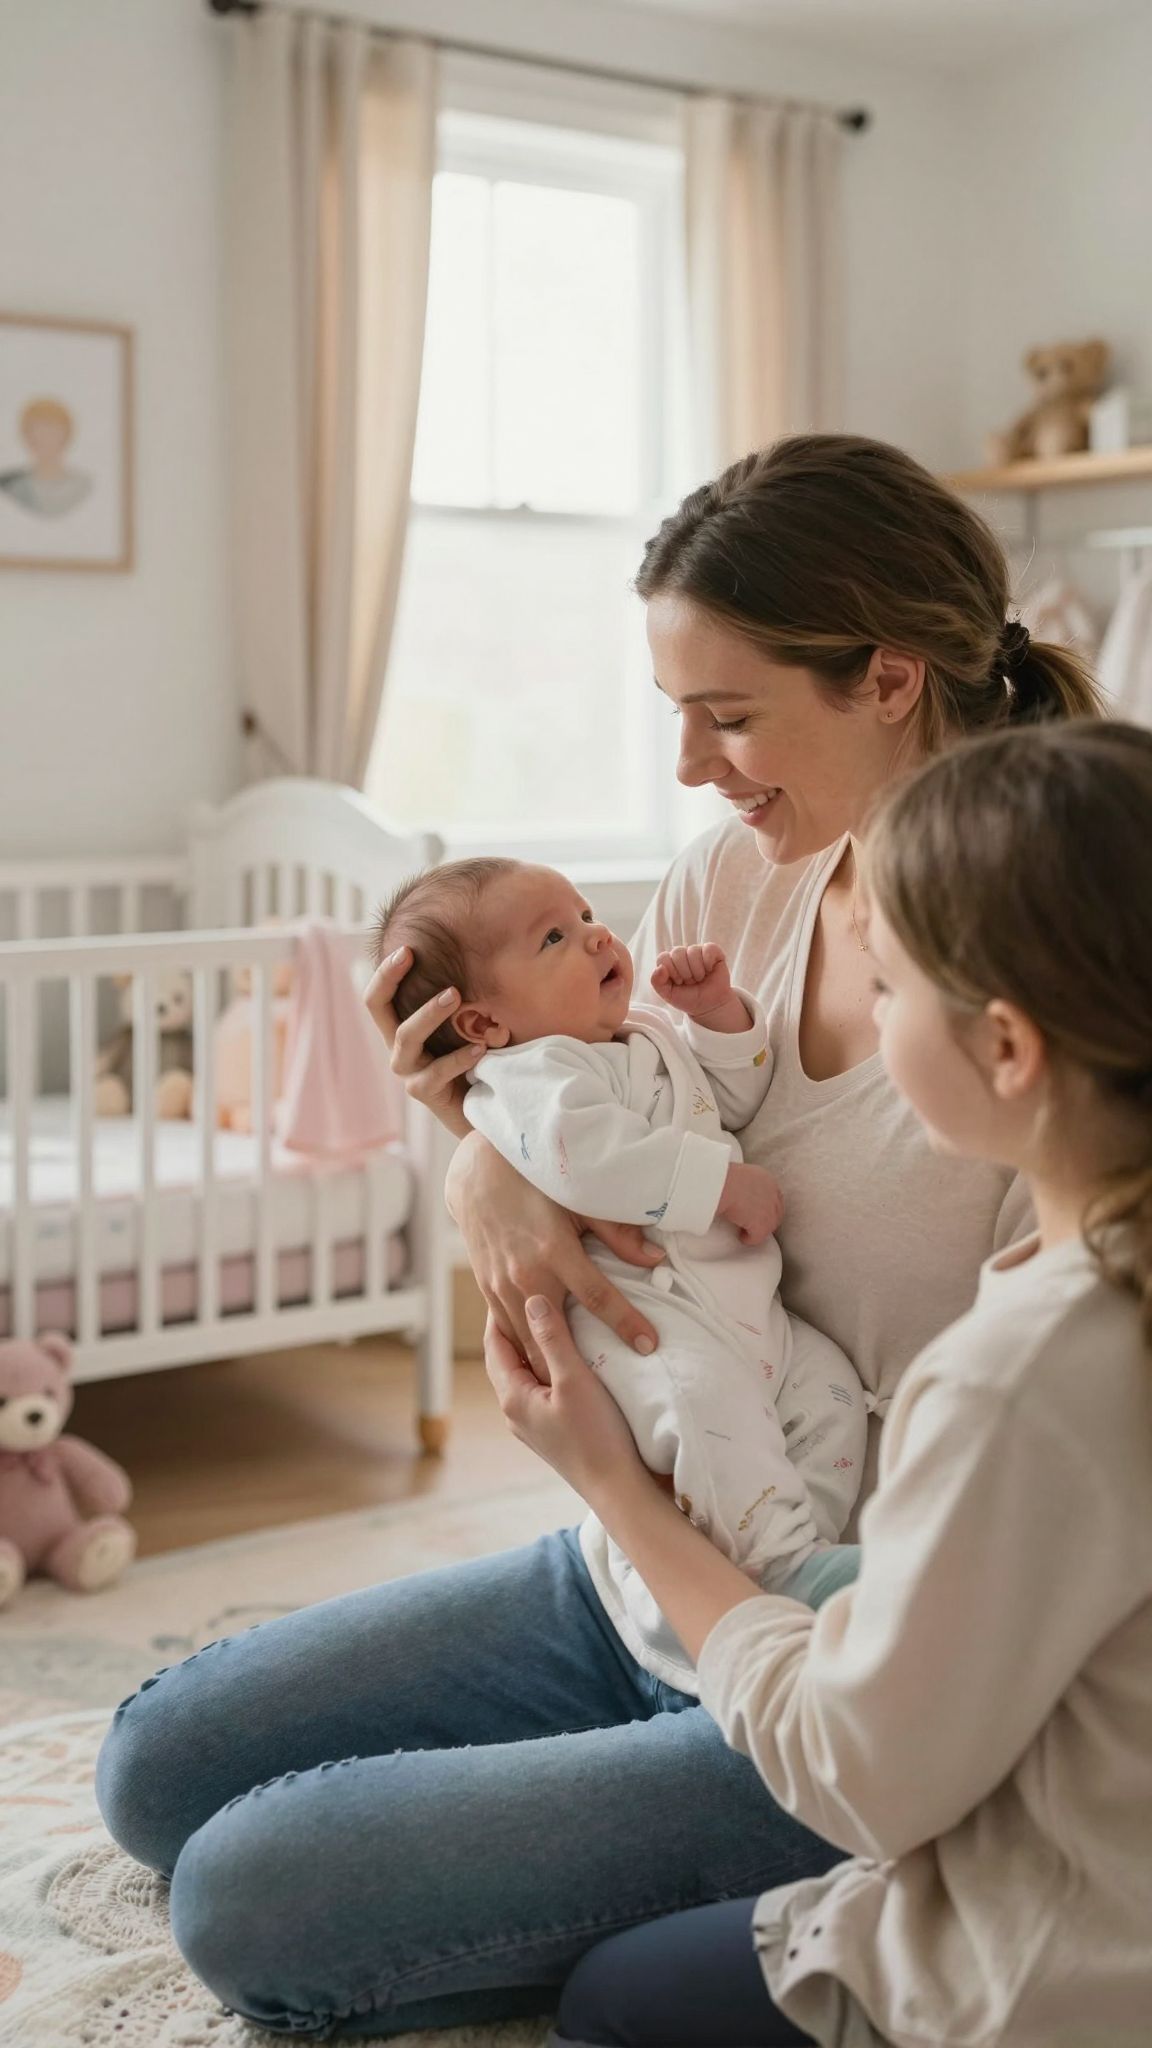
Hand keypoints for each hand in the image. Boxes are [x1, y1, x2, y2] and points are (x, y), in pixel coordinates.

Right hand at [363, 945, 482, 1138]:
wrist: (484, 1113)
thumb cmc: (477, 1064)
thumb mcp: (467, 1028)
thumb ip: (464, 1005)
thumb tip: (483, 959)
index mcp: (404, 1029)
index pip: (380, 996)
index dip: (385, 971)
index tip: (407, 948)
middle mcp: (399, 1048)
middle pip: (377, 1007)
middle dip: (389, 977)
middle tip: (412, 954)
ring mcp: (409, 1071)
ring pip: (406, 1036)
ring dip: (428, 1013)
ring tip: (455, 995)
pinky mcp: (424, 1093)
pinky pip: (436, 1072)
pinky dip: (459, 1058)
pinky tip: (481, 1049)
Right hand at [446, 1135, 661, 1371]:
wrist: (475, 1175)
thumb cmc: (533, 1182)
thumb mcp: (578, 1200)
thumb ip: (617, 1233)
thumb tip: (655, 1259)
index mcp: (554, 1252)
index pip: (597, 1297)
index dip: (625, 1323)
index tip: (649, 1345)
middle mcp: (526, 1276)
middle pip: (555, 1336)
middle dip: (576, 1368)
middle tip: (604, 1395)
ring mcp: (501, 1286)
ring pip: (526, 1342)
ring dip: (545, 1368)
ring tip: (570, 1393)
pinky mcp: (487, 1289)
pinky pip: (505, 1331)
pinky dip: (520, 1353)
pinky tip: (534, 1371)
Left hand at [484, 1300, 648, 1505]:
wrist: (617, 1488)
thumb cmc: (596, 1435)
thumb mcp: (574, 1379)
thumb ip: (553, 1338)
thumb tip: (532, 1299)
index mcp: (512, 1395)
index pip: (495, 1341)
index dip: (501, 1309)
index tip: (510, 1280)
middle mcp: (514, 1411)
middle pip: (505, 1357)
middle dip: (512, 1325)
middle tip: (527, 1293)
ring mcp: (530, 1424)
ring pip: (521, 1373)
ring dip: (529, 1346)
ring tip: (545, 1317)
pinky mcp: (549, 1431)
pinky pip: (536, 1388)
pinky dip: (542, 1366)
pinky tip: (563, 1357)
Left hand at [651, 944, 735, 1021]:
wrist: (709, 1006)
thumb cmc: (688, 998)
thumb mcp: (668, 994)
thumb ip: (657, 982)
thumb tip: (660, 967)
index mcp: (669, 961)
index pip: (663, 957)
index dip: (671, 972)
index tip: (678, 982)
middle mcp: (682, 954)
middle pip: (677, 952)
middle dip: (684, 972)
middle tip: (690, 982)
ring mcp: (698, 951)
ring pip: (693, 951)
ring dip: (697, 971)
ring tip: (699, 978)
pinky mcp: (713, 951)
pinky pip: (709, 948)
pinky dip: (708, 961)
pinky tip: (709, 970)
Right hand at [717, 1162, 784, 1244]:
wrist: (721, 1185)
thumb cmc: (722, 1178)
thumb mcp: (739, 1175)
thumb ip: (745, 1183)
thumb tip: (737, 1190)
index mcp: (766, 1180)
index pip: (774, 1196)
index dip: (766, 1206)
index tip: (758, 1210)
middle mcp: (773, 1195)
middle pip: (776, 1212)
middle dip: (766, 1219)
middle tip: (753, 1224)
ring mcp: (769, 1211)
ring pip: (769, 1226)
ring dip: (758, 1229)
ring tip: (745, 1231)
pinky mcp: (762, 1226)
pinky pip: (757, 1237)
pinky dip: (749, 1239)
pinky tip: (741, 1237)